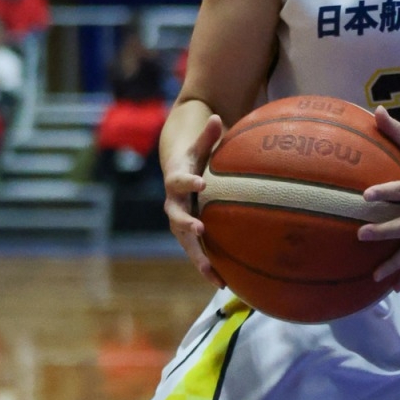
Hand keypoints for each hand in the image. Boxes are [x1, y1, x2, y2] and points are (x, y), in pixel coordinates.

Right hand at [163, 113, 225, 287]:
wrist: (178, 177)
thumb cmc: (195, 159)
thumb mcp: (200, 146)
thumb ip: (208, 135)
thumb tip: (218, 116)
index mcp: (177, 181)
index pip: (179, 180)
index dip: (188, 182)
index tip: (201, 183)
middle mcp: (174, 204)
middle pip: (176, 217)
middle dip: (187, 225)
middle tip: (200, 229)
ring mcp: (179, 223)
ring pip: (186, 243)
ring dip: (198, 258)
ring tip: (213, 274)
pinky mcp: (189, 237)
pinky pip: (197, 254)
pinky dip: (208, 268)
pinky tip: (225, 284)